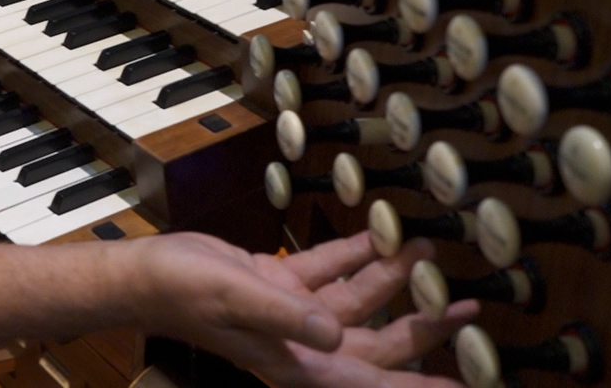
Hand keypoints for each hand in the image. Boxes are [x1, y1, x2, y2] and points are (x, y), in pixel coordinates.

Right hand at [123, 230, 475, 387]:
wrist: (143, 273)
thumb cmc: (181, 292)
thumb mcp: (236, 297)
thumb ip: (288, 313)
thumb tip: (337, 332)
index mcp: (296, 360)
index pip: (369, 382)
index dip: (415, 386)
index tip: (461, 386)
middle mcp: (301, 343)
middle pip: (378, 342)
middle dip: (423, 326)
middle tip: (467, 308)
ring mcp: (291, 314)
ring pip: (358, 302)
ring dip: (391, 278)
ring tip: (427, 253)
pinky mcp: (277, 286)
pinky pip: (327, 273)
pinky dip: (351, 255)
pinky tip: (374, 237)